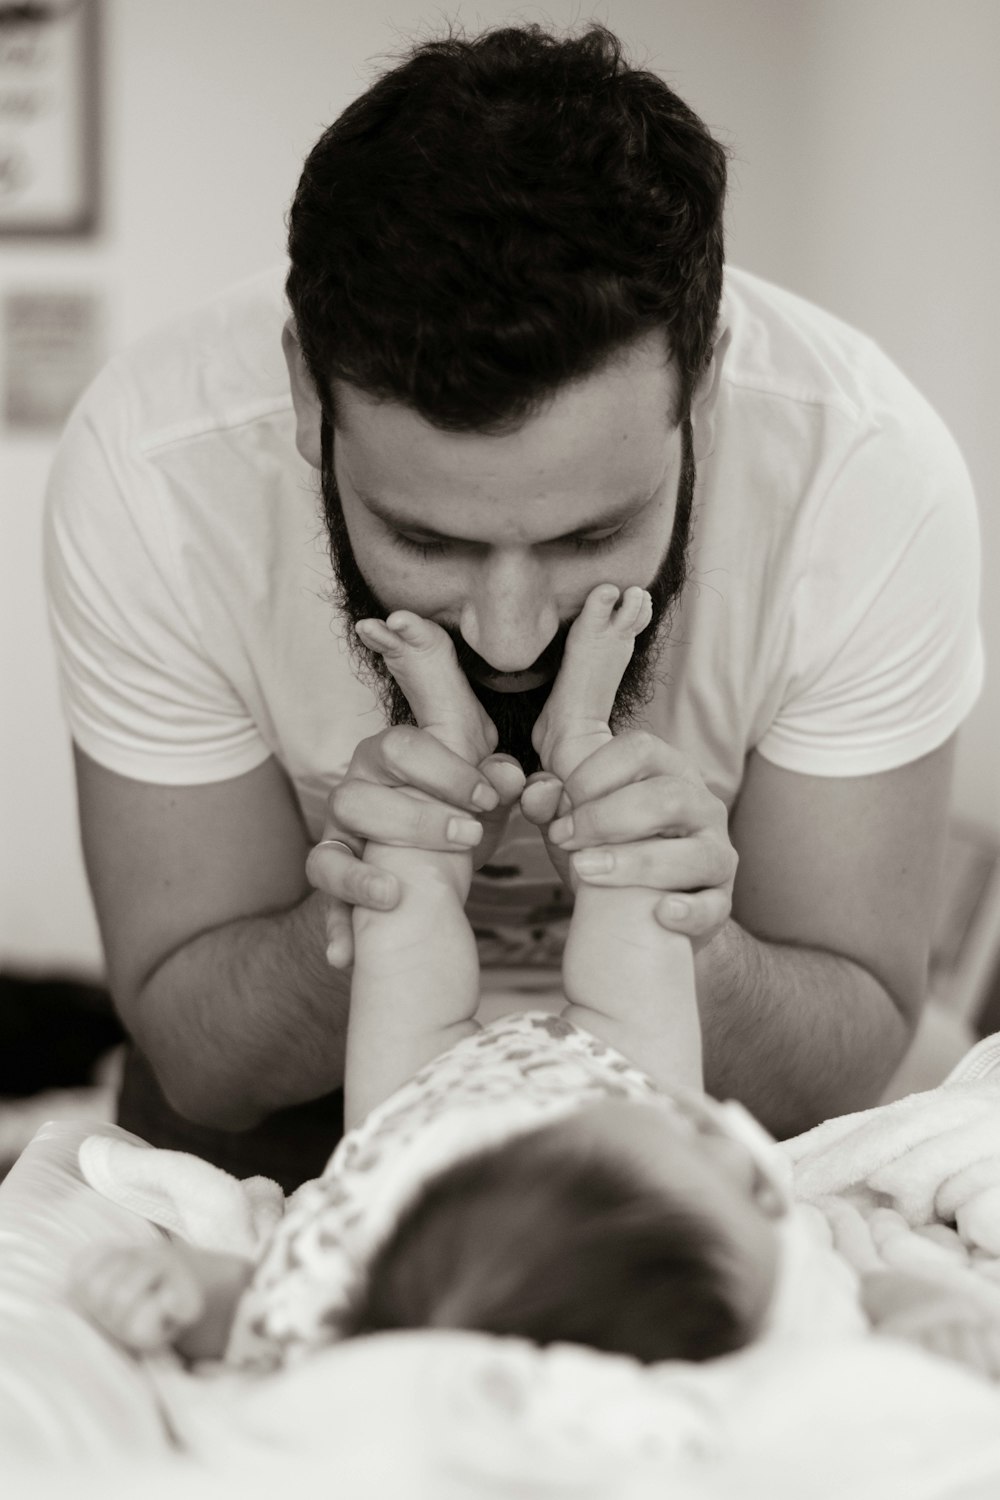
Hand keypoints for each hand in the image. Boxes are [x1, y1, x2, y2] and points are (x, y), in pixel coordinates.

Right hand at [306, 728, 524, 967]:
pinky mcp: (338, 884)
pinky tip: (347, 954)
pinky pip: (327, 907)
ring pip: (327, 853)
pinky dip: (336, 931)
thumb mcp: (484, 788)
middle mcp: (354, 793)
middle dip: (414, 821)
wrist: (438, 840)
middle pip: (355, 798)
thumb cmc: (460, 803)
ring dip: (360, 877)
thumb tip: (507, 776)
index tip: (488, 797)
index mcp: (387, 756)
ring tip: (392, 897)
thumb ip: (497, 776)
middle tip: (467, 836)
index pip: (400, 748)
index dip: (445, 771)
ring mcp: (339, 840)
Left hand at [521, 732, 735, 948]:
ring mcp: (717, 853)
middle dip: (606, 818)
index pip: (640, 750)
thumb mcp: (573, 818)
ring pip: (696, 852)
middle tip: (564, 839)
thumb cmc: (605, 849)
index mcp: (667, 770)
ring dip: (636, 862)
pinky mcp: (720, 902)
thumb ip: (548, 799)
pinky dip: (690, 911)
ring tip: (586, 872)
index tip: (560, 808)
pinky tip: (660, 913)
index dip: (592, 775)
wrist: (637, 912)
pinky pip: (715, 906)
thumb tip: (540, 791)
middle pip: (667, 797)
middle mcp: (701, 805)